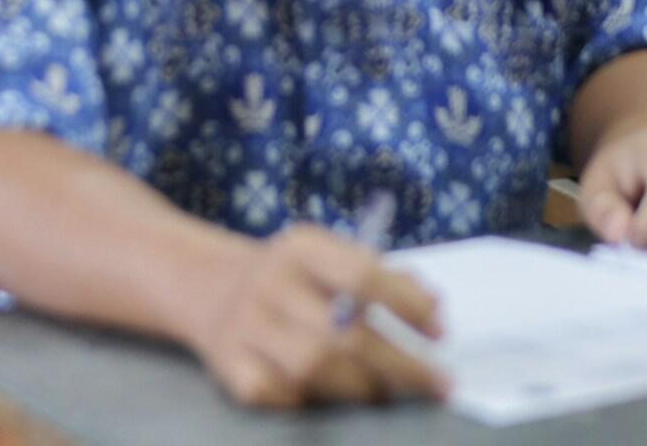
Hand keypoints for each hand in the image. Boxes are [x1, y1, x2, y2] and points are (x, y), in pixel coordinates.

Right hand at [185, 225, 447, 408]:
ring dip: (361, 388)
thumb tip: (435, 309)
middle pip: (343, 334)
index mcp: (301, 247)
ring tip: (387, 392)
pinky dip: (306, 399)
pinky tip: (327, 395)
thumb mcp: (328, 257)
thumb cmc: (291, 277)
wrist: (206, 284)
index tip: (440, 332)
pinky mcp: (227, 365)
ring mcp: (244, 326)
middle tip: (438, 385)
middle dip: (401, 366)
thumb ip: (383, 277)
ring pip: (313, 369)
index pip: (362, 274)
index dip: (407, 305)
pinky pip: (275, 393)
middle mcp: (269, 283)